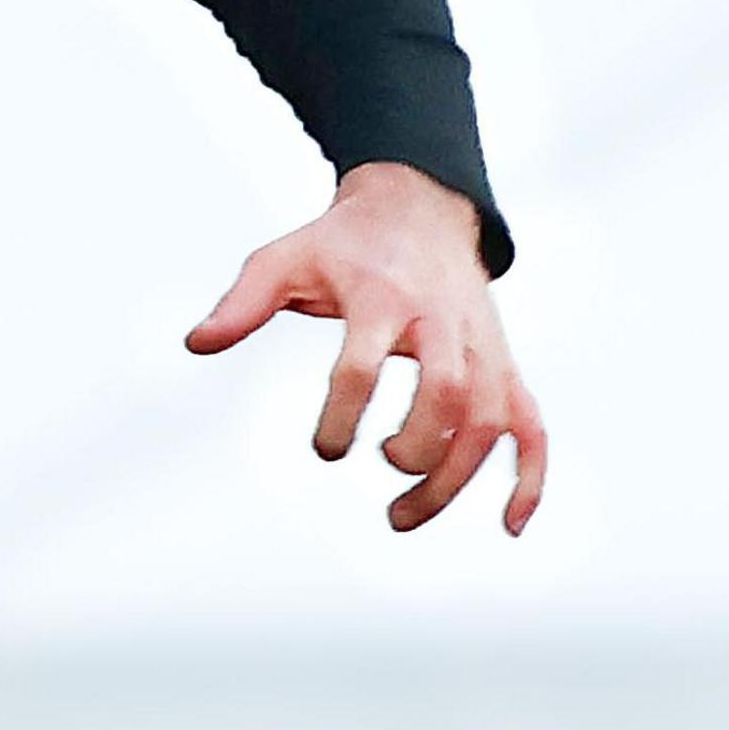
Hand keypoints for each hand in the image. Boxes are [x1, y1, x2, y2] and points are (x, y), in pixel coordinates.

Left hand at [184, 162, 547, 534]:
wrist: (419, 206)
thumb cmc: (345, 243)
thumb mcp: (285, 258)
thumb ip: (242, 302)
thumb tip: (196, 343)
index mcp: (382, 296)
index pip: (364, 364)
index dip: (341, 416)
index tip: (325, 448)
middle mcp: (441, 322)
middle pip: (447, 394)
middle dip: (416, 448)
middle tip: (379, 465)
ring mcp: (481, 347)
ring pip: (491, 420)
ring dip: (456, 478)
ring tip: (403, 515)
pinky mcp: (504, 364)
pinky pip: (532, 426)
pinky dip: (529, 476)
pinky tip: (508, 523)